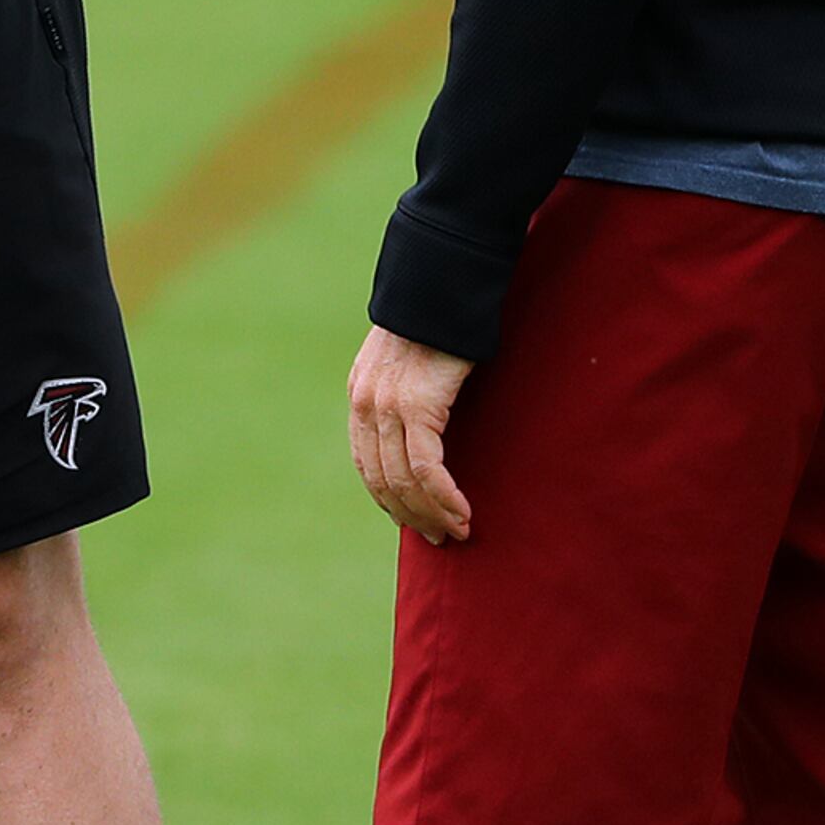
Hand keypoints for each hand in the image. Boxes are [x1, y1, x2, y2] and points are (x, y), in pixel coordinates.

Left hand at [347, 325, 476, 544]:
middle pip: (382, 480)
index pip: (366, 464)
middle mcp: (366, 404)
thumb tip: (426, 431)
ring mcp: (387, 407)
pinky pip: (427, 469)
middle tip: (440, 537)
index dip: (389, 498)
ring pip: (404, 481)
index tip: (412, 520)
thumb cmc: (438, 324)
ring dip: (432, 514)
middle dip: (411, 515)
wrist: (440, 287)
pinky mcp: (416, 407)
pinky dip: (445, 498)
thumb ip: (408, 396)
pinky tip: (463, 512)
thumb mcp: (410, 364)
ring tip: (457, 532)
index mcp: (361, 395)